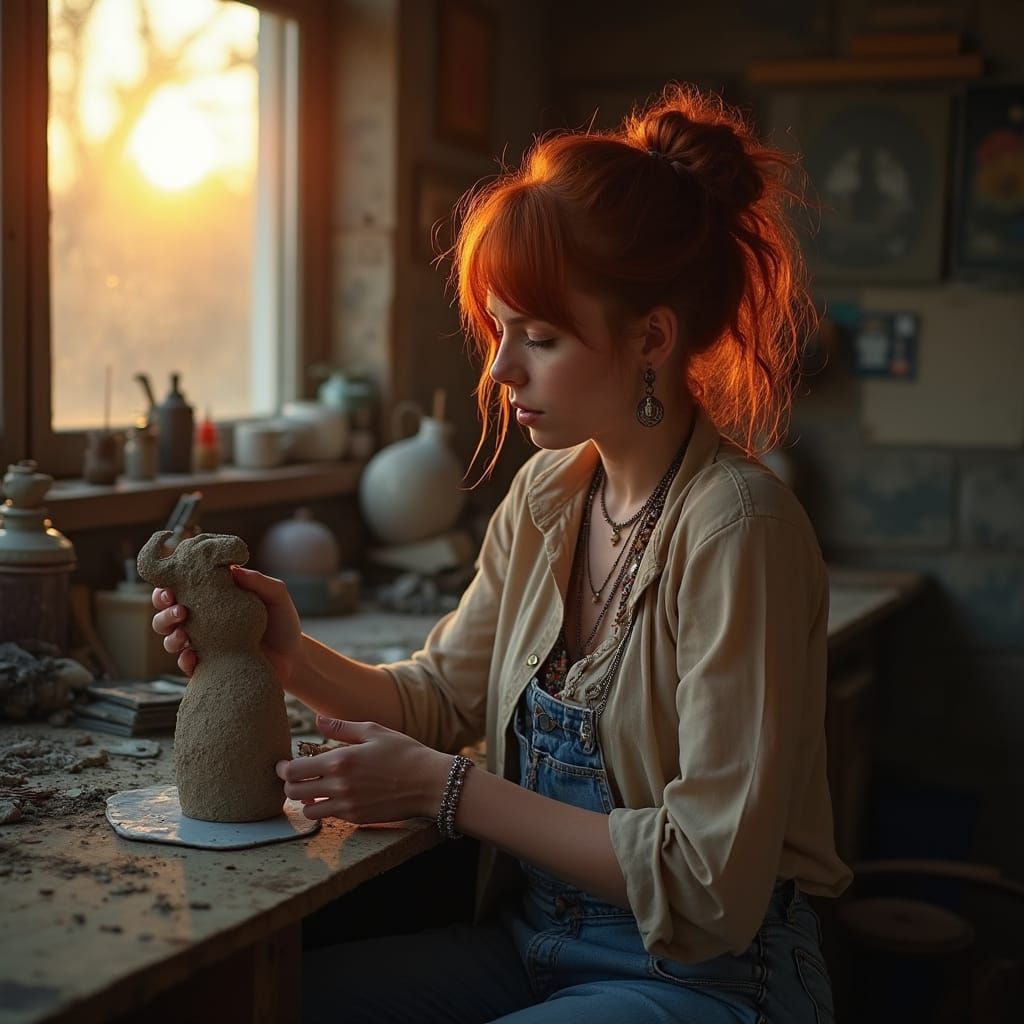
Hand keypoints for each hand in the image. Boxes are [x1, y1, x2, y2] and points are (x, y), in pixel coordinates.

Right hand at [150, 566, 302, 682]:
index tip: (170, 587)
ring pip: (170, 640)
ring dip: (170, 636)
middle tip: (180, 610)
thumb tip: (232, 568)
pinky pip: (187, 665)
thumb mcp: (275, 596)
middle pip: (166, 615)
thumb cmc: (283, 622)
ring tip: (184, 635)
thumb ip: (256, 581)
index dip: (167, 586)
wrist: (294, 658)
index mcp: (213, 599)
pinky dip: (184, 660)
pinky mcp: (209, 667)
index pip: (182, 589)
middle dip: (164, 611)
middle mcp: (203, 622)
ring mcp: (204, 645)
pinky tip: (193, 656)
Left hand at [277, 715, 449, 823]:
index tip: (284, 764)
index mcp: (340, 760)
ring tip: (317, 789)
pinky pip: (330, 817)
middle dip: (290, 785)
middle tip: (297, 777)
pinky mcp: (357, 819)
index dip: (283, 769)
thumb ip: (342, 727)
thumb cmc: (404, 752)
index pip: (293, 771)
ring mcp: (347, 806)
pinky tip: (337, 796)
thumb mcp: (374, 731)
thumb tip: (318, 720)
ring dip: (307, 800)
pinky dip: (327, 808)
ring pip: (308, 810)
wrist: (430, 783)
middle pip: (293, 793)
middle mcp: (339, 786)